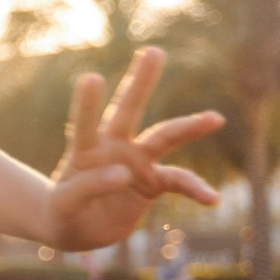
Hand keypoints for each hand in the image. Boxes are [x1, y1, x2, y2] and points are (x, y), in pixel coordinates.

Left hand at [42, 47, 223, 250]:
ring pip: (164, 137)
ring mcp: (136, 162)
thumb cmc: (64, 212)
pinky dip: (196, 189)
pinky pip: (180, 182)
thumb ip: (87, 187)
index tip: (91, 78)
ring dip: (189, 127)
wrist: (77, 228)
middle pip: (129, 110)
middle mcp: (114, 147)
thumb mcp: (65, 204)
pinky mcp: (153, 183)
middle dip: (141, 81)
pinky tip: (212, 198)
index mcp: (85, 149)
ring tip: (215, 118)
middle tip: (154, 51)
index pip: (84, 124)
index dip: (88, 103)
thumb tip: (124, 174)